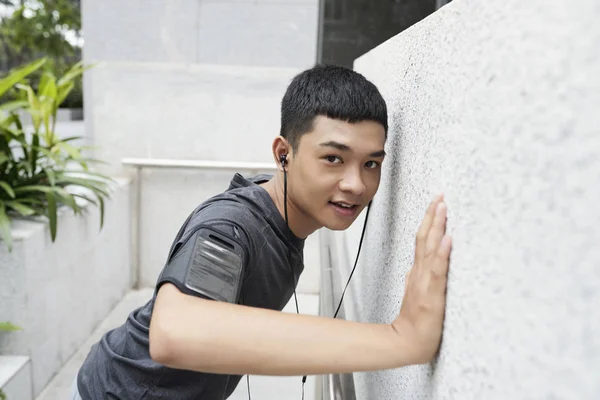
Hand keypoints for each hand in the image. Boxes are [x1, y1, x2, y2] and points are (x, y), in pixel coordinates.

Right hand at [392, 194, 451, 363]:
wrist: (407, 342)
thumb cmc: (415, 322)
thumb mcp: (416, 292)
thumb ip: (417, 276)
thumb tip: (418, 264)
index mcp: (418, 271)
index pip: (423, 239)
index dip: (429, 220)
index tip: (436, 202)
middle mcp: (420, 272)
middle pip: (425, 238)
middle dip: (432, 215)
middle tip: (440, 196)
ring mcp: (425, 281)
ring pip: (430, 248)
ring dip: (437, 226)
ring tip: (442, 207)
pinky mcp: (432, 293)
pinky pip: (438, 270)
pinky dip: (442, 253)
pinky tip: (448, 239)